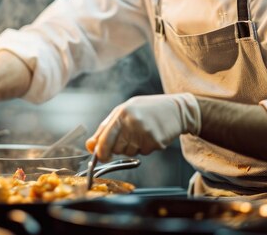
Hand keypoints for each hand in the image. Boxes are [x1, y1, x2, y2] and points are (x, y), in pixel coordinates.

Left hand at [86, 93, 200, 161]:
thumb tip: (90, 146)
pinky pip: (144, 153)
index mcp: (122, 113)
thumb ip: (105, 128)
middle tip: (129, 135)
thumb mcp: (124, 111)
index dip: (101, 150)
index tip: (100, 157)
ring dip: (133, 147)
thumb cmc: (147, 109)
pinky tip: (152, 135)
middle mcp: (133, 123)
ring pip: (130, 152)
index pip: (106, 137)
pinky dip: (146, 147)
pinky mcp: (156, 143)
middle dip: (119, 147)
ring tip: (142, 131)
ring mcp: (145, 133)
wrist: (176, 109)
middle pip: (117, 148)